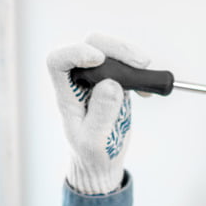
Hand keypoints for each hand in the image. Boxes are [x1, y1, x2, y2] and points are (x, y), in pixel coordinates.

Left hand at [47, 32, 149, 194]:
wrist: (101, 161)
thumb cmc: (91, 154)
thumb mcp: (95, 141)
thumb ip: (101, 114)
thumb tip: (111, 84)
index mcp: (66, 94)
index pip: (58, 61)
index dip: (75, 52)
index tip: (98, 59)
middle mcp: (80, 81)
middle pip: (91, 44)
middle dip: (115, 49)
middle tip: (140, 64)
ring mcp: (98, 78)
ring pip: (111, 49)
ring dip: (131, 56)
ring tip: (146, 79)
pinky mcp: (115, 80)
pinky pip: (126, 63)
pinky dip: (140, 71)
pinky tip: (147, 91)